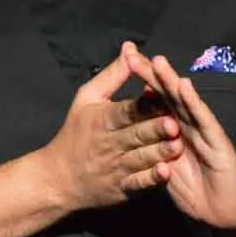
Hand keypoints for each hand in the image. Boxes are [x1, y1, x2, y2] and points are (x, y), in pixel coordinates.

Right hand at [43, 42, 183, 212]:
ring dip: (159, 152)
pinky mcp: (121, 188)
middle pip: (135, 134)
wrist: (58, 179)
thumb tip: (131, 48)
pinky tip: (165, 173)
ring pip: (140, 158)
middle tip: (175, 123)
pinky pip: (137, 184)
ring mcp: (115, 167)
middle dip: (154, 129)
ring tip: (177, 145)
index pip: (126, 109)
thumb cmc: (75, 132)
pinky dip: (151, 179)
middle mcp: (109, 143)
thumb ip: (113, 75)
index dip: (144, 104)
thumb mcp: (87, 98)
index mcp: (103, 119)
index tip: (163, 97)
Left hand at [123, 48, 235, 236]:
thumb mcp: (166, 170)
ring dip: (171, 81)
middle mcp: (188, 125)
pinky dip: (193, 103)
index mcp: (174, 131)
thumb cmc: (198, 192)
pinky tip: (184, 87)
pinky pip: (203, 120)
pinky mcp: (218, 142)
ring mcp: (204, 131)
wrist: (226, 215)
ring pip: (184, 102)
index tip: (124, 59)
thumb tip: (132, 130)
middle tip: (131, 53)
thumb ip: (152, 149)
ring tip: (157, 61)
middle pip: (167, 94)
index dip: (141, 80)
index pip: (155, 100)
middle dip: (151, 73)